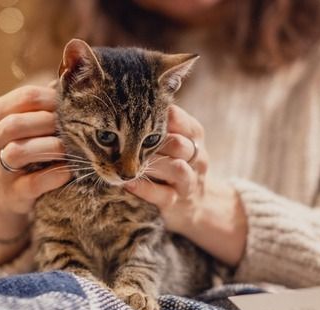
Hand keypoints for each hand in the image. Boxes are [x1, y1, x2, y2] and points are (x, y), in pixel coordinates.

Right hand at [0, 84, 71, 215]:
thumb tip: (72, 79)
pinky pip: (33, 183)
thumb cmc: (26, 147)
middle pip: (17, 123)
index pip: (25, 97)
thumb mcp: (27, 122)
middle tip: (75, 128)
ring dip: (51, 147)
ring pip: (19, 151)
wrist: (6, 192)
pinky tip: (69, 171)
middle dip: (51, 123)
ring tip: (71, 148)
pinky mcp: (12, 193)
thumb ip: (44, 102)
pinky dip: (54, 175)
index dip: (54, 99)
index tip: (73, 106)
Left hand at [124, 105, 247, 265]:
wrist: (197, 203)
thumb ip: (157, 122)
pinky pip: (163, 195)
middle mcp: (196, 156)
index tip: (130, 115)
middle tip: (125, 141)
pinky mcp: (177, 204)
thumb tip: (122, 95)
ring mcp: (189, 181)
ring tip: (128, 162)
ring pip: (176, 168)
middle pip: (177, 143)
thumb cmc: (174, 162)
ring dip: (150, 164)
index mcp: (194, 134)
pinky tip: (128, 182)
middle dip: (150, 142)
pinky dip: (144, 188)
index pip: (177, 118)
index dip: (152, 116)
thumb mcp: (175, 138)